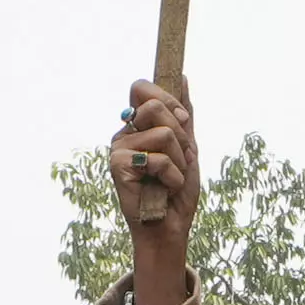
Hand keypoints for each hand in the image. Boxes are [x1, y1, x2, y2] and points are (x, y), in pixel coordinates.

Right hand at [110, 76, 199, 291]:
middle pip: (154, 105)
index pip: (142, 87)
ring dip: (180, 159)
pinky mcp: (117, 165)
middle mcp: (124, 133)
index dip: (168, 98)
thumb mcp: (187, 147)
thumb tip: (183, 78)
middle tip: (179, 158)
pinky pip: (158, 157)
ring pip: (162, 132)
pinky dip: (173, 176)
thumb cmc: (176, 191)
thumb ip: (183, 115)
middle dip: (180, 134)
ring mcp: (118, 148)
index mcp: (137, 125)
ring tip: (171, 177)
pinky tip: (165, 189)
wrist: (170, 227)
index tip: (183, 122)